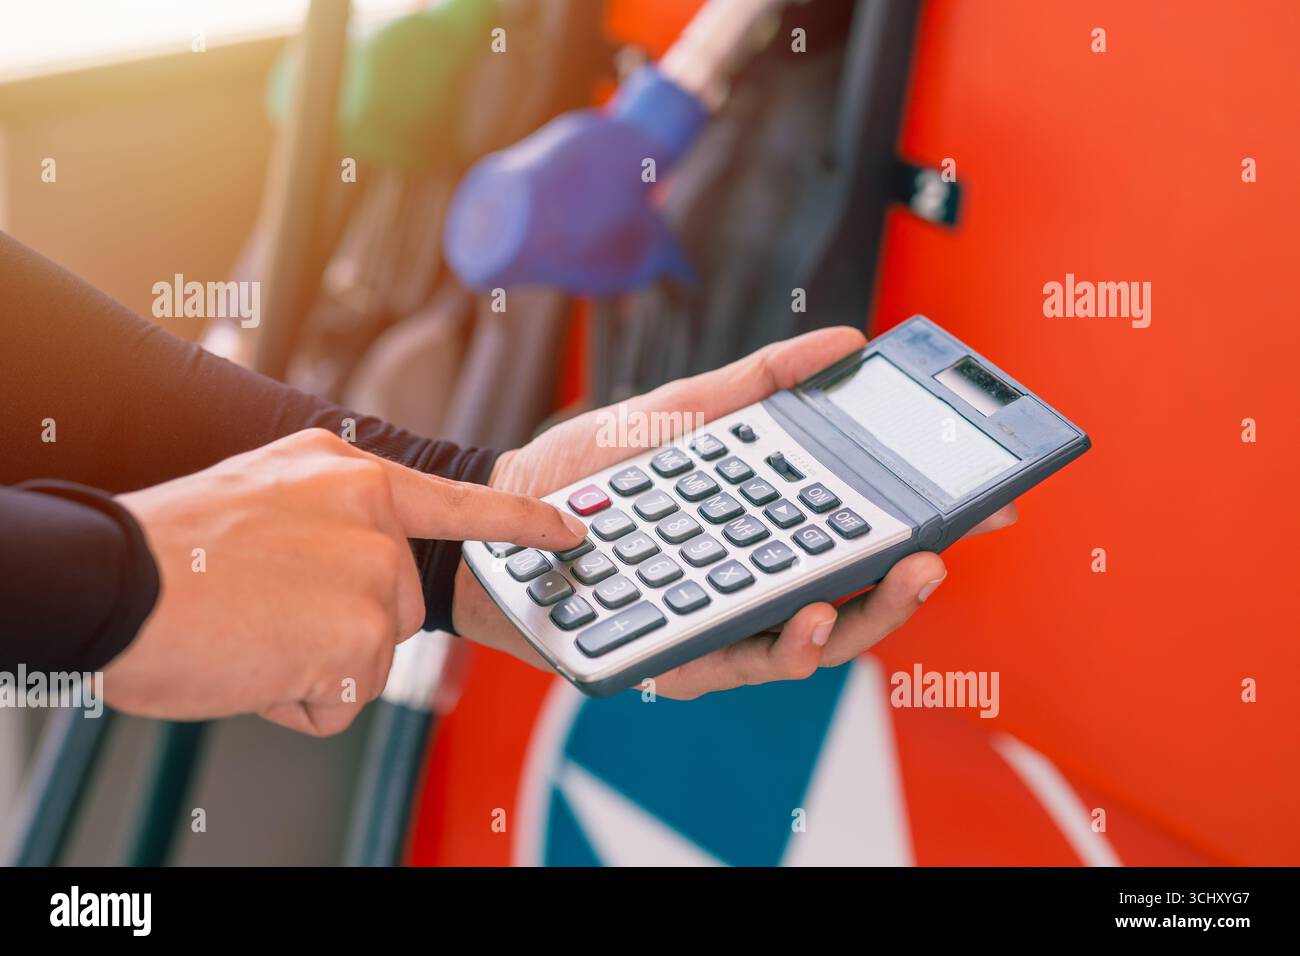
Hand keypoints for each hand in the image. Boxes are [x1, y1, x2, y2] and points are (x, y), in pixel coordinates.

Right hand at [109, 428, 584, 733]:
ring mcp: (371, 573)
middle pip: (397, 604)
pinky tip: (252, 662)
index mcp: (347, 471)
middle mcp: (372, 514)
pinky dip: (297, 700)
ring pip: (370, 654)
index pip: (456, 502)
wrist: (108, 578)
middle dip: (342, 627)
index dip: (519, 525)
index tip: (572, 532)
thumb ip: (325, 516)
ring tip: (250, 633)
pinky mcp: (361, 635)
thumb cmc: (166, 549)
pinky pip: (342, 698)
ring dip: (315, 663)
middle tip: (264, 614)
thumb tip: (359, 567)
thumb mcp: (261, 495)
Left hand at [452, 327, 1016, 698]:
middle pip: (852, 600)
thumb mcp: (686, 413)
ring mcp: (721, 625)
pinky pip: (744, 663)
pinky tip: (808, 615)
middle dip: (906, 583)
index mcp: (767, 530)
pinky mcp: (682, 657)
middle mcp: (755, 585)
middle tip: (942, 553)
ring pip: (814, 643)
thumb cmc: (594, 471)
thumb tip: (846, 341)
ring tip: (890, 582)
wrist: (506, 514)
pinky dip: (785, 645)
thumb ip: (763, 384)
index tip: (983, 504)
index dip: (922, 524)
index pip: (859, 535)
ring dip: (863, 620)